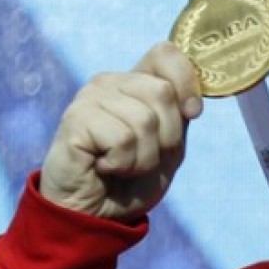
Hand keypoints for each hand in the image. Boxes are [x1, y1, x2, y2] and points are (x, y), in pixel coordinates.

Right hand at [39, 42, 203, 221]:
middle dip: (167, 137)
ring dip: (144, 157)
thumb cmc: (132, 178)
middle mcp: (110, 83)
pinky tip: (104, 167)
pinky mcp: (75, 120)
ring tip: (122, 166)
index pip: (167, 54)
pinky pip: (122, 139)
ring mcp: (89, 98)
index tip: (191, 113)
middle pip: (164, 92)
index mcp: (135, 82)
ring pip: (145, 120)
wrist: (97, 214)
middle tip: (143, 156)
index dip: (187, 83)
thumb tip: (193, 103)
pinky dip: (123, 164)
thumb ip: (180, 115)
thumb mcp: (169, 144)